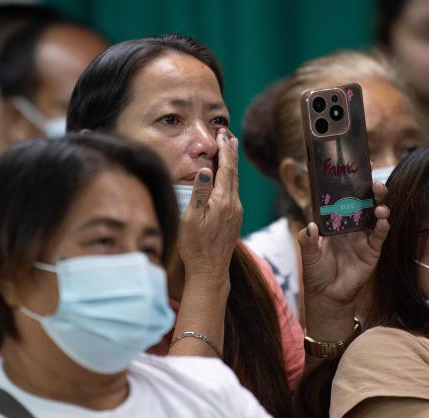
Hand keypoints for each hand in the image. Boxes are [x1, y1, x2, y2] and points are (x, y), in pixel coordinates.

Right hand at [177, 129, 241, 280]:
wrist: (210, 271)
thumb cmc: (196, 246)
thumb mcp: (192, 218)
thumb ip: (200, 193)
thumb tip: (206, 169)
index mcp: (224, 201)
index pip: (225, 169)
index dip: (225, 150)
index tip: (223, 134)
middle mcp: (234, 205)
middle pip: (233, 173)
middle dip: (230, 153)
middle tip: (228, 135)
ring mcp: (236, 213)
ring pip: (235, 183)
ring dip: (231, 165)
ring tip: (229, 151)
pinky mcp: (234, 220)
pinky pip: (234, 193)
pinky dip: (230, 179)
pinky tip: (227, 178)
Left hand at [299, 182, 389, 321]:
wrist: (327, 295)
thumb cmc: (316, 271)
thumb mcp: (307, 254)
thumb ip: (306, 240)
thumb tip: (310, 227)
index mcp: (334, 222)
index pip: (342, 199)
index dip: (349, 185)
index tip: (356, 169)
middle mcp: (350, 226)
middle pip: (363, 203)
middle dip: (370, 191)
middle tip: (375, 182)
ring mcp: (362, 237)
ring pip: (374, 216)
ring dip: (379, 206)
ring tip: (380, 202)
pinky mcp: (371, 250)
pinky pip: (379, 236)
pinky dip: (382, 227)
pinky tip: (383, 221)